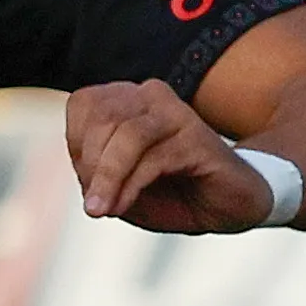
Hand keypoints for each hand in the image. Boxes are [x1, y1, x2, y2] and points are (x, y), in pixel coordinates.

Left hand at [66, 79, 273, 231]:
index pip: (84, 104)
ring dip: (107, 176)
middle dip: (91, 165)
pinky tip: (123, 207)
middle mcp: (152, 96)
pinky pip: (152, 157)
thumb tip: (85, 173)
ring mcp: (176, 113)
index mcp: (130, 100)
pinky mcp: (197, 136)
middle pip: (102, 117)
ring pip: (127, 134)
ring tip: (102, 210)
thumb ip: (96, 175)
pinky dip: (130, 185)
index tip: (88, 182)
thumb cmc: (174, 195)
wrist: (229, 209)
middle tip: (95, 203)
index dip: (76, 145)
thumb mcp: (122, 189)